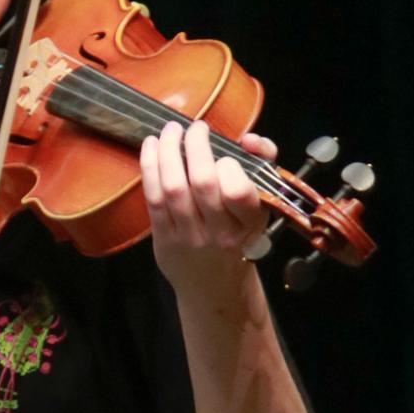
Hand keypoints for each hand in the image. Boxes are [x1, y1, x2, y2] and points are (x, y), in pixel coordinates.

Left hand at [140, 119, 276, 286]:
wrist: (214, 285)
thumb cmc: (238, 236)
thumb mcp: (261, 205)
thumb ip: (263, 164)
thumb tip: (249, 139)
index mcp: (249, 223)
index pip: (239, 191)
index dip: (229, 165)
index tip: (225, 154)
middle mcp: (220, 232)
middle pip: (202, 182)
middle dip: (195, 145)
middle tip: (194, 127)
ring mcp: (190, 237)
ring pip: (173, 187)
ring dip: (168, 151)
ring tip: (170, 130)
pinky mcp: (164, 239)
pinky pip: (153, 198)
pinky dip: (149, 166)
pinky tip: (151, 146)